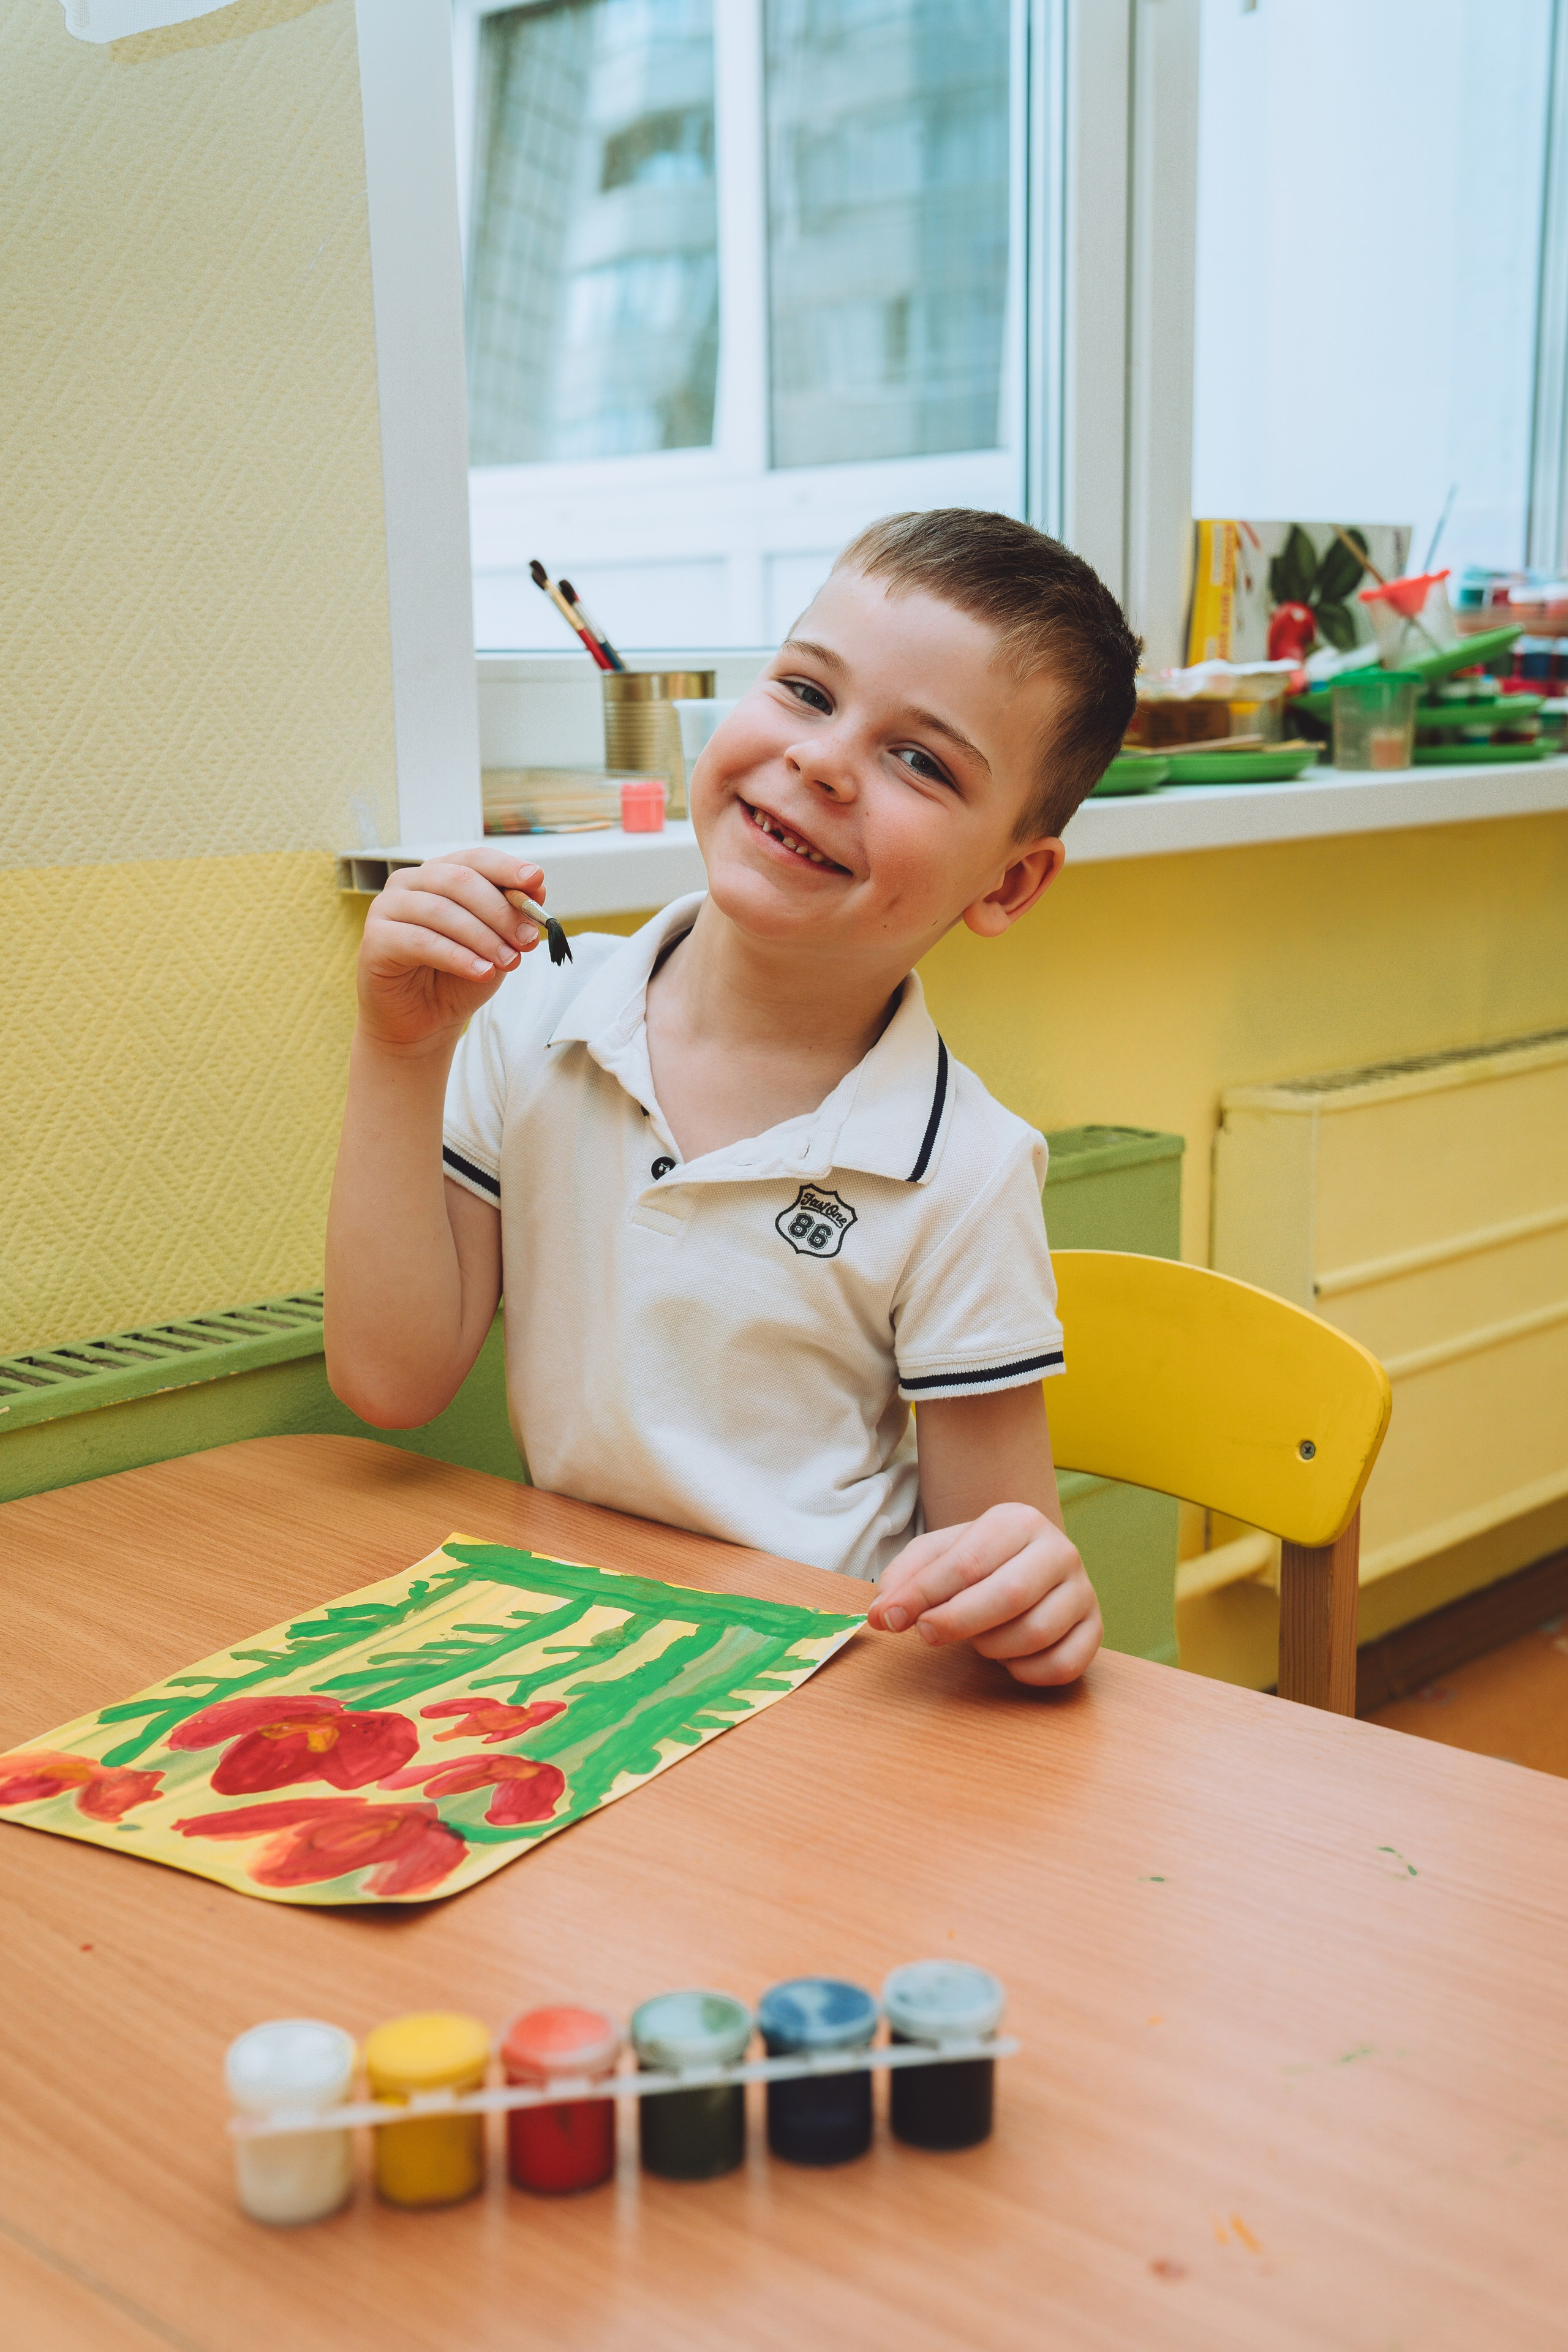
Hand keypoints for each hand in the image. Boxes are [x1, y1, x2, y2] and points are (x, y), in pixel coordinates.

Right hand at [356, 849, 548, 1051]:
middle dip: (500, 911)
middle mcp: (410, 882)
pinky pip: (422, 942)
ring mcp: (387, 907)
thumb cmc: (457, 976)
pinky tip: (482, 971)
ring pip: (442, 911)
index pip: (475, 859)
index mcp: (440, 874)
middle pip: (459, 881)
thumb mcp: (496, 943)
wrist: (425, 1021)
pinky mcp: (375, 939)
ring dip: (483, 937)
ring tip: (509, 962)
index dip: (506, 868)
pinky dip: (458, 957)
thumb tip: (537, 885)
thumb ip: (512, 914)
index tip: (535, 880)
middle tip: (527, 940)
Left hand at [867, 1503, 1101, 1686]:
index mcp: (1018, 1520)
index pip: (968, 1562)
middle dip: (957, 1622)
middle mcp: (1059, 1550)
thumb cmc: (977, 1562)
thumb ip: (906, 1578)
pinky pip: (1062, 1665)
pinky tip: (1008, 1659)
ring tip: (977, 1638)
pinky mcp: (1094, 1629)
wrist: (1028, 1563)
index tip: (890, 1617)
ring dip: (992, 1647)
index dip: (923, 1594)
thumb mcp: (936, 1555)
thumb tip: (883, 1613)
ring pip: (1036, 1633)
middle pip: (1009, 1595)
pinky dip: (1025, 1671)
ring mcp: (1083, 1590)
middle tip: (926, 1634)